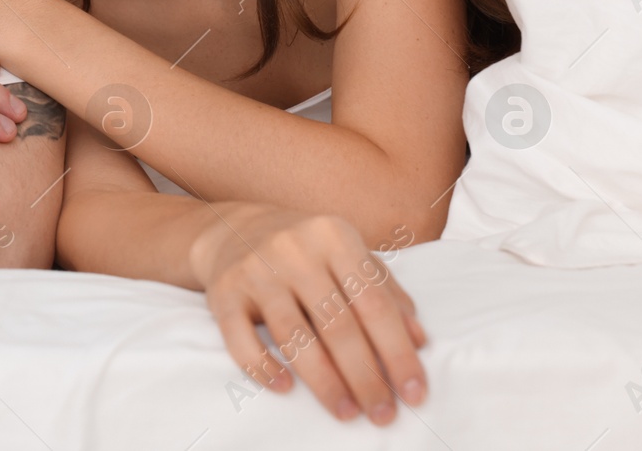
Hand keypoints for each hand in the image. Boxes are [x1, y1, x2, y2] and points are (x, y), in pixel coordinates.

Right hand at [189, 203, 427, 424]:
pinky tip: (286, 387)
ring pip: (294, 337)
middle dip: (365, 377)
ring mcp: (254, 269)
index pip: (373, 303)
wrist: (233, 228)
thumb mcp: (348, 254)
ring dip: (325, 383)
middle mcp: (293, 249)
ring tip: (348, 412)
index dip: (397, 352)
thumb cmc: (305, 250)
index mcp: (333, 236)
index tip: (414, 393)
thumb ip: (385, 291)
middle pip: (337, 324)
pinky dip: (262, 367)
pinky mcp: (222, 292)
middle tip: (383, 414)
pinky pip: (240, 339)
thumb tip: (419, 340)